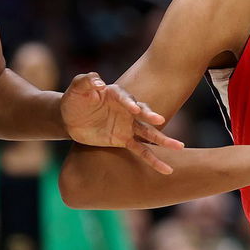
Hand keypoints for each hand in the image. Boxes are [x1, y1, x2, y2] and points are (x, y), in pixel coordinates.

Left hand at [60, 73, 183, 172]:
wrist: (71, 117)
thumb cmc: (75, 99)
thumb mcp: (77, 87)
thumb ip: (85, 80)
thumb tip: (98, 82)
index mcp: (116, 94)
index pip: (125, 97)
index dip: (129, 102)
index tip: (134, 109)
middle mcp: (127, 109)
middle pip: (143, 113)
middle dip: (151, 117)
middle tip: (159, 120)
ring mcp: (128, 125)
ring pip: (149, 133)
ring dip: (163, 140)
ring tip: (178, 147)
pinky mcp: (124, 140)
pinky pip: (142, 151)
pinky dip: (154, 160)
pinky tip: (166, 169)